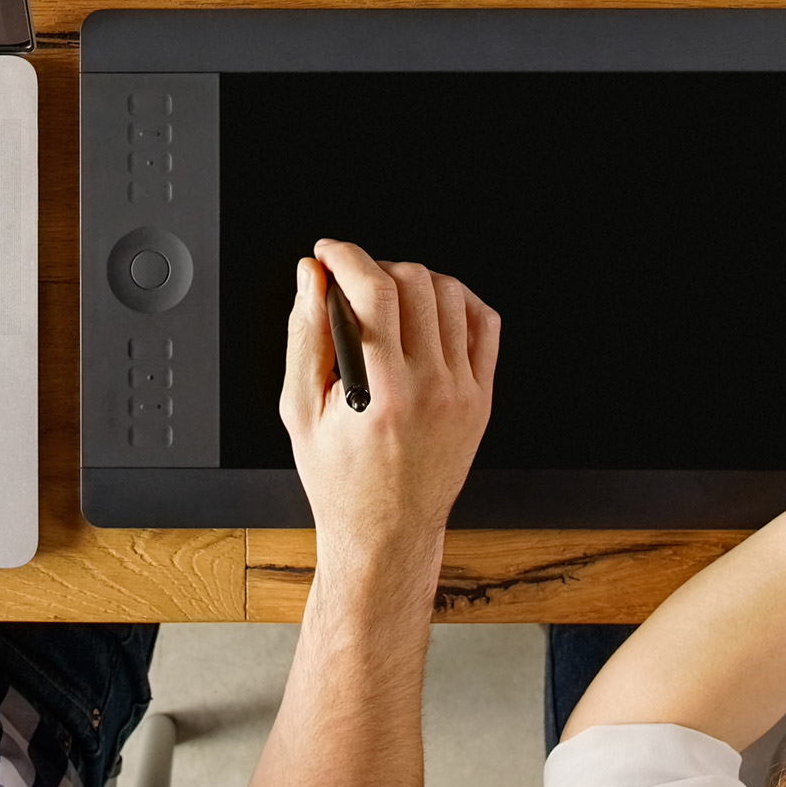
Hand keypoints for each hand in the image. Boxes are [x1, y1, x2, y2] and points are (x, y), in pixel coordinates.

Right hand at [278, 239, 498, 571]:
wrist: (387, 532)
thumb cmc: (340, 480)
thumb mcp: (300, 410)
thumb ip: (304, 335)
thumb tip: (312, 278)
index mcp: (382, 392)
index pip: (374, 290)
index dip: (346, 257)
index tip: (329, 254)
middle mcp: (430, 388)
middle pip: (413, 282)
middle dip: (374, 268)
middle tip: (350, 286)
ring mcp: (463, 392)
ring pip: (450, 294)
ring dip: (413, 282)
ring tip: (387, 301)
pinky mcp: (481, 398)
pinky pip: (485, 323)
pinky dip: (457, 302)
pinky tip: (430, 313)